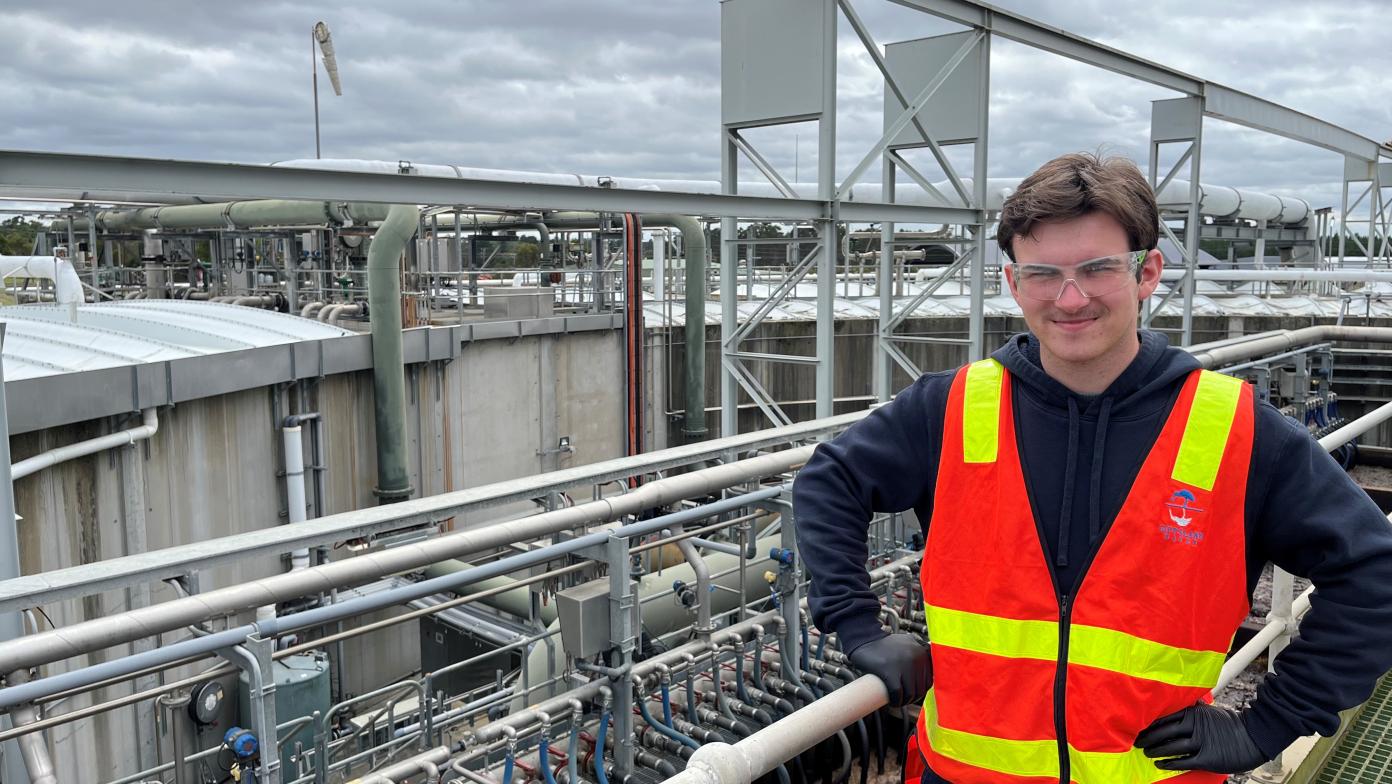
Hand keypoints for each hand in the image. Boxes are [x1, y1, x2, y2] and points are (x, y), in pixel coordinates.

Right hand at [847, 633, 931, 706]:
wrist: (863, 639)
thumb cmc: (885, 645)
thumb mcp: (908, 642)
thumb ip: (920, 651)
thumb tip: (933, 669)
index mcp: (921, 651)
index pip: (929, 679)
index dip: (921, 689)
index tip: (912, 692)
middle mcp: (916, 657)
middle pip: (920, 688)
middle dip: (912, 698)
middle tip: (903, 698)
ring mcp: (903, 665)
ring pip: (910, 693)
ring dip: (904, 702)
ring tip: (897, 700)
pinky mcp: (890, 672)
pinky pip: (897, 694)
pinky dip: (896, 701)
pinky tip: (893, 702)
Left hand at [1134, 702, 1269, 773]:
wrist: (1253, 737)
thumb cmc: (1229, 724)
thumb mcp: (1208, 711)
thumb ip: (1191, 708)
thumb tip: (1176, 701)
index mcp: (1193, 712)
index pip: (1164, 716)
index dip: (1148, 722)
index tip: (1137, 726)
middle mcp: (1194, 726)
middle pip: (1163, 731)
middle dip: (1147, 737)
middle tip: (1136, 741)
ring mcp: (1201, 742)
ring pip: (1170, 747)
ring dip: (1155, 750)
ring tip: (1146, 752)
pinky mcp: (1207, 758)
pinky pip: (1183, 761)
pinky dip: (1169, 763)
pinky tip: (1160, 764)